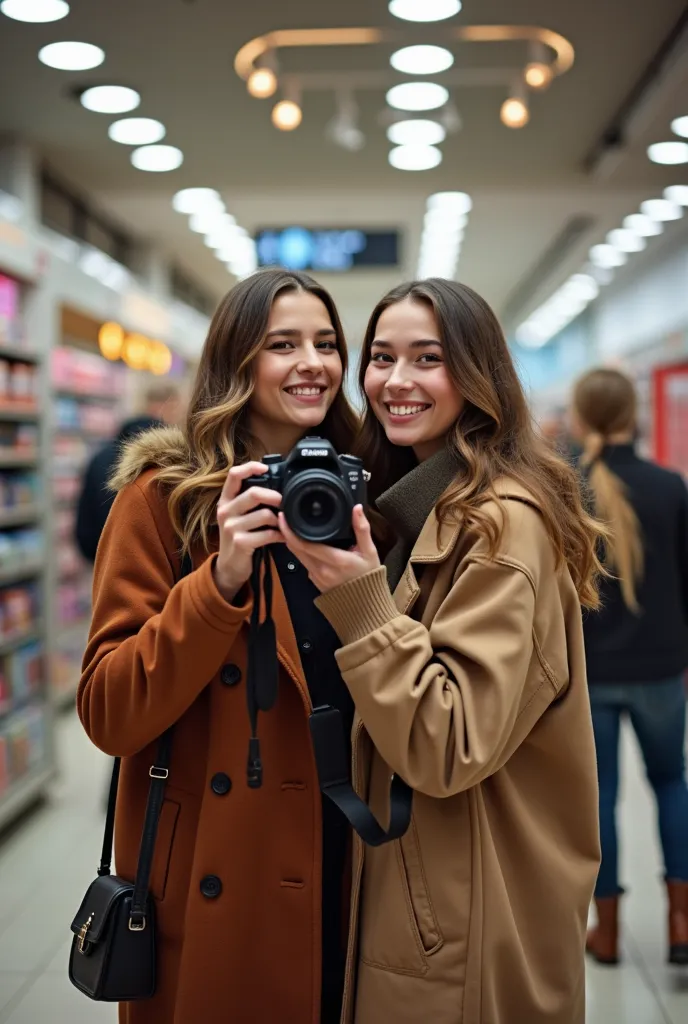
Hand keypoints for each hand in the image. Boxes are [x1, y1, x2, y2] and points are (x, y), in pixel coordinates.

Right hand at [214, 462, 282, 601]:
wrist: (229, 566)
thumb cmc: (238, 537)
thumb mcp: (237, 516)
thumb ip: (248, 501)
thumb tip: (274, 485)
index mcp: (225, 501)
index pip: (233, 475)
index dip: (250, 468)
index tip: (265, 469)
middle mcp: (225, 512)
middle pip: (254, 493)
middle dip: (275, 496)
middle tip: (285, 502)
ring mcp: (231, 528)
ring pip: (264, 515)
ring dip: (279, 520)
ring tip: (284, 524)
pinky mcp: (241, 542)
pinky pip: (268, 534)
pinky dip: (280, 535)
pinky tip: (282, 537)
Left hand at [278, 505, 379, 593]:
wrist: (365, 605)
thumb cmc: (368, 576)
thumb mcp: (370, 551)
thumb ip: (362, 529)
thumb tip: (356, 508)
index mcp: (335, 560)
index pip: (305, 545)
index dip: (290, 531)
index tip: (283, 518)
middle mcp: (321, 570)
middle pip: (296, 549)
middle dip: (287, 533)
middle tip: (283, 517)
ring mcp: (316, 577)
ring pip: (298, 556)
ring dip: (292, 542)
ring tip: (290, 526)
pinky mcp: (314, 581)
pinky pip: (304, 563)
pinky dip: (301, 552)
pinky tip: (302, 542)